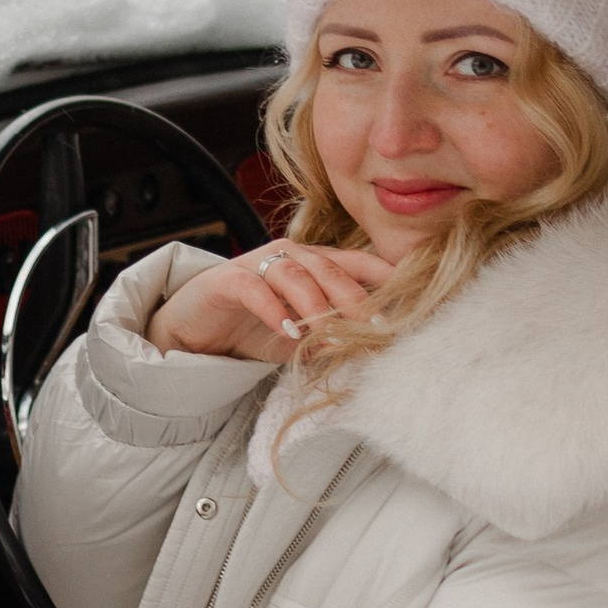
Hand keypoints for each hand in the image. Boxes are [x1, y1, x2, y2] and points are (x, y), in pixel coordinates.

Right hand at [147, 237, 390, 364]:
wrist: (195, 329)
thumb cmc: (252, 328)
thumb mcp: (302, 335)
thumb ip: (332, 336)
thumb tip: (371, 351)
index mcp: (313, 264)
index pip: (356, 263)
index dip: (383, 276)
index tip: (412, 295)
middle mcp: (289, 256)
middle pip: (330, 269)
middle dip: (354, 297)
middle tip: (372, 325)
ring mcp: (258, 265)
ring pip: (296, 276)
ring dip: (315, 304)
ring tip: (330, 332)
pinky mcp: (227, 280)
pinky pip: (255, 289)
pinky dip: (273, 309)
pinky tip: (285, 330)